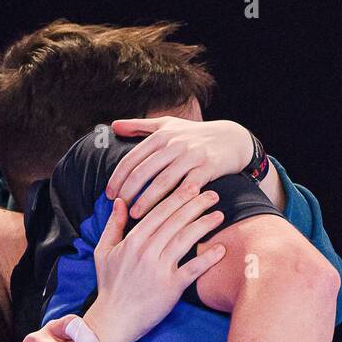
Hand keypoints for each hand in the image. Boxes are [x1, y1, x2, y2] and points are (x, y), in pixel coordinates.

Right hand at [85, 188, 225, 341]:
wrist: (113, 320)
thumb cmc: (109, 286)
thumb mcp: (103, 252)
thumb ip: (113, 225)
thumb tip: (120, 201)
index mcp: (132, 241)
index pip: (159, 211)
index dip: (178, 197)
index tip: (192, 186)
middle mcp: (146, 252)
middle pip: (176, 221)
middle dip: (196, 204)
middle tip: (213, 194)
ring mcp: (159, 269)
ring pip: (186, 239)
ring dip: (205, 224)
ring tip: (220, 215)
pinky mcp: (171, 288)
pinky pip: (193, 268)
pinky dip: (208, 258)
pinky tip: (221, 249)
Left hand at [107, 117, 254, 217]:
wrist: (232, 139)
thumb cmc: (195, 134)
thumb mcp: (167, 124)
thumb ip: (139, 126)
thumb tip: (113, 126)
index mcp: (161, 135)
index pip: (133, 158)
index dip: (118, 177)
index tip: (109, 194)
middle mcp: (174, 144)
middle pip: (144, 171)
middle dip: (128, 191)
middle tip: (118, 208)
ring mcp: (191, 156)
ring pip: (163, 181)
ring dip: (147, 200)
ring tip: (134, 215)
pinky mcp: (207, 168)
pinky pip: (187, 189)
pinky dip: (174, 203)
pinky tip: (165, 216)